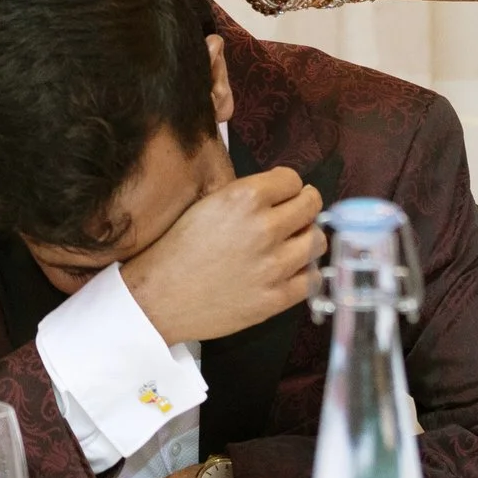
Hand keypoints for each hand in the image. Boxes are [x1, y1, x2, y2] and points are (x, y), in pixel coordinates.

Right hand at [119, 167, 324, 348]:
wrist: (159, 297)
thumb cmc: (176, 248)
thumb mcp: (207, 203)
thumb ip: (245, 195)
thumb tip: (278, 193)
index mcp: (245, 198)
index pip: (292, 179)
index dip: (286, 186)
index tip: (281, 196)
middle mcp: (265, 228)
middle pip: (312, 205)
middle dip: (304, 206)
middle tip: (294, 215)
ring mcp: (274, 265)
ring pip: (318, 240)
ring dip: (308, 237)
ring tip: (293, 243)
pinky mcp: (276, 298)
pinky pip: (313, 279)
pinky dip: (306, 272)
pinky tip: (291, 271)